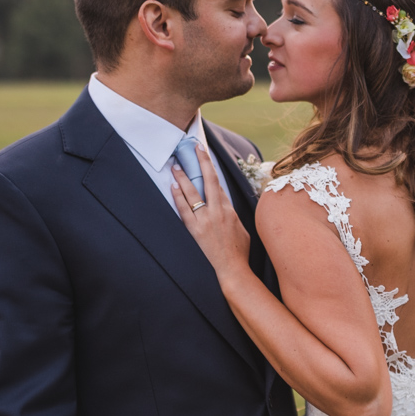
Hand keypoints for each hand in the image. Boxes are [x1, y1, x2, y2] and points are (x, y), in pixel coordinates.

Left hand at [172, 146, 250, 280]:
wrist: (232, 267)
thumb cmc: (239, 250)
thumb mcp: (241, 227)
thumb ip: (231, 213)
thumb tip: (223, 204)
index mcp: (229, 209)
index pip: (218, 183)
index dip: (210, 167)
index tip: (204, 154)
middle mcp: (218, 211)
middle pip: (208, 180)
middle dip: (200, 162)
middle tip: (192, 148)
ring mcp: (205, 220)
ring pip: (193, 193)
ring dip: (183, 178)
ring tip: (175, 166)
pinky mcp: (195, 230)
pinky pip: (184, 210)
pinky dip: (178, 197)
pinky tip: (173, 187)